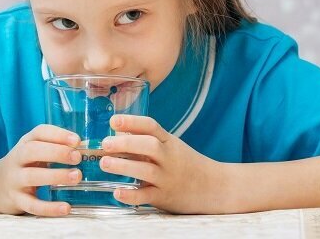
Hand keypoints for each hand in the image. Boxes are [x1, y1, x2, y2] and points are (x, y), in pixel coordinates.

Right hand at [0, 124, 82, 215]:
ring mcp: (15, 179)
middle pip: (33, 151)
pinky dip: (49, 207)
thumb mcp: (34, 150)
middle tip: (77, 157)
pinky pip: (32, 204)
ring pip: (32, 176)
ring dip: (55, 175)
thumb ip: (53, 147)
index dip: (57, 134)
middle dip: (56, 152)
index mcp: (25, 142)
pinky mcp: (16, 200)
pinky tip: (66, 208)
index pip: (39, 132)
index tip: (76, 140)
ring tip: (76, 176)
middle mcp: (18, 158)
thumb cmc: (24, 164)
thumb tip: (83, 149)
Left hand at [100, 115, 226, 213]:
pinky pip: (147, 196)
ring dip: (123, 166)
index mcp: (168, 141)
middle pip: (149, 146)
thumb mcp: (169, 146)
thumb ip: (145, 139)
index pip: (151, 126)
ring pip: (146, 171)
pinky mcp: (166, 198)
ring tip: (104, 163)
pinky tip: (117, 192)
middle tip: (105, 144)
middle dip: (125, 143)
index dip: (132, 121)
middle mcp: (169, 158)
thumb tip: (115, 133)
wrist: (215, 187)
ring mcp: (168, 178)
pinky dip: (131, 196)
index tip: (113, 121)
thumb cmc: (184, 163)